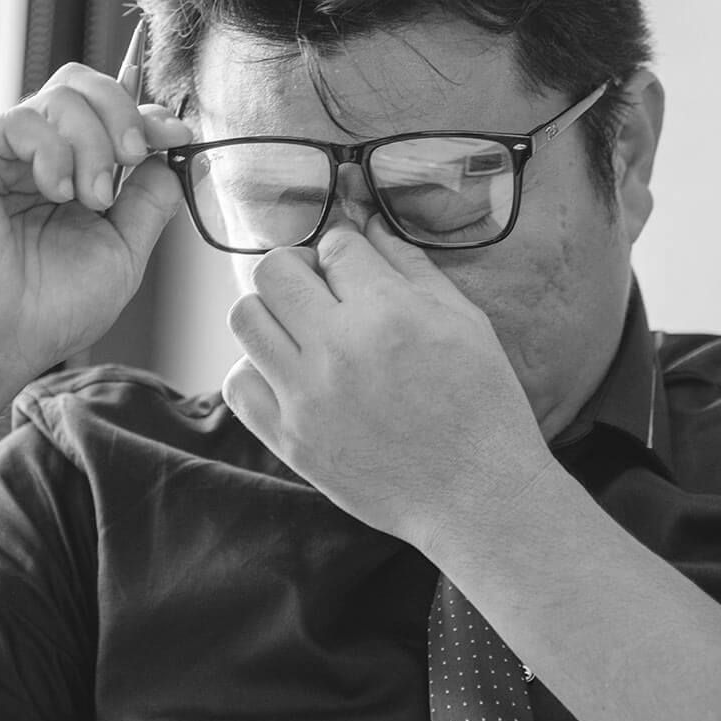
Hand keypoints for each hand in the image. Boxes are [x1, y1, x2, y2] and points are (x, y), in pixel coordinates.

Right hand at [0, 63, 191, 397]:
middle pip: (86, 86)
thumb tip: (179, 155)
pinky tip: (57, 192)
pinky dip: (55, 152)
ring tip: (90, 199)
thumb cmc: (55, 307)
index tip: (178, 136)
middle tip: (134, 156)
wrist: (0, 340)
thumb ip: (151, 200)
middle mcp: (38, 154)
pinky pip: (25, 119)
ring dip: (93, 145)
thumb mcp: (124, 249)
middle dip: (125, 114)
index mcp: (74, 172)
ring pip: (63, 97)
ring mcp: (2, 151)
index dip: (147, 116)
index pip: (111, 116)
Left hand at [223, 216, 553, 551]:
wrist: (476, 495)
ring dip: (270, 310)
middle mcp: (338, 349)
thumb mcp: (465, 321)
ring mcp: (306, 397)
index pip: (335, 243)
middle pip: (275, 269)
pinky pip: (237, 383)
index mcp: (389, 312)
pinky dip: (256, 368)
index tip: (354, 263)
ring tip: (301, 327)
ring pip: (245, 317)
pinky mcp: (290, 440)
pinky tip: (289, 373)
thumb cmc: (483, 404)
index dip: (345, 245)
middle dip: (299, 266)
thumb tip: (369, 224)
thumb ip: (411, 266)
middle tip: (321, 286)